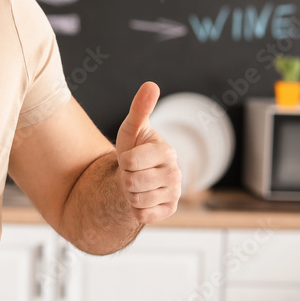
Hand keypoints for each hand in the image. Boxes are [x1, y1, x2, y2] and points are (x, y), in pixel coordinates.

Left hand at [115, 82, 180, 223]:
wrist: (135, 174)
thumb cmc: (133, 148)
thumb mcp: (132, 128)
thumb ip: (140, 108)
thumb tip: (151, 84)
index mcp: (167, 152)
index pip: (131, 162)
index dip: (124, 161)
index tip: (130, 158)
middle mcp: (175, 173)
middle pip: (132, 182)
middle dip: (125, 178)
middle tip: (132, 173)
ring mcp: (174, 193)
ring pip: (136, 200)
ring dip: (129, 193)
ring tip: (136, 184)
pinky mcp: (169, 210)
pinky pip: (142, 216)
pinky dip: (135, 209)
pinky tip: (142, 198)